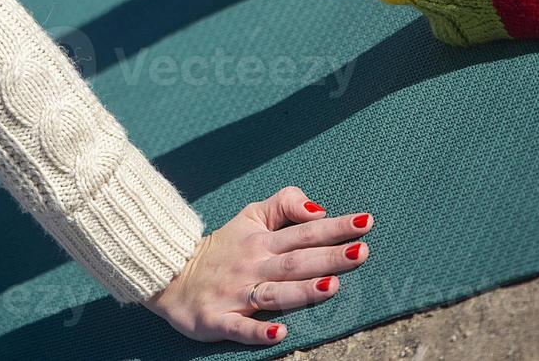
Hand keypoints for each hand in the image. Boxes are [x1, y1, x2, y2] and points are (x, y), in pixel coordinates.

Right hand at [146, 187, 372, 345]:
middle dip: (329, 257)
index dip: (335, 227)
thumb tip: (318, 209)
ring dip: (301, 291)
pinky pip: (239, 327)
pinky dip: (257, 331)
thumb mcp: (249, 217)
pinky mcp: (217, 319)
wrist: (171, 274)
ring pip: (273, 293)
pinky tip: (278, 332)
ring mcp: (235, 294)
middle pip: (296, 261)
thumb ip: (283, 205)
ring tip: (331, 286)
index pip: (304, 231)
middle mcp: (252, 265)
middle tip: (362, 252)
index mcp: (261, 240)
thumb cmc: (221, 247)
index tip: (366, 223)